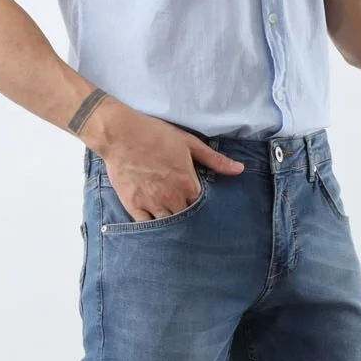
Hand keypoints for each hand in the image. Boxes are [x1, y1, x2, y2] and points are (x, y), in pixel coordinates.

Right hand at [100, 111, 243, 221]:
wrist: (121, 134)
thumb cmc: (155, 135)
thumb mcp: (189, 143)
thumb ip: (214, 159)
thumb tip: (239, 169)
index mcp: (187, 183)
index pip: (201, 205)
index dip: (200, 204)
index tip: (199, 203)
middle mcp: (171, 197)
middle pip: (185, 217)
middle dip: (187, 215)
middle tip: (186, 213)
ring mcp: (151, 203)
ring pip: (167, 224)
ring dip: (171, 223)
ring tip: (173, 220)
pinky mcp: (133, 204)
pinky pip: (145, 225)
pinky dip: (151, 227)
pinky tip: (154, 226)